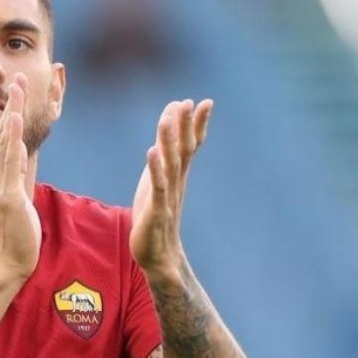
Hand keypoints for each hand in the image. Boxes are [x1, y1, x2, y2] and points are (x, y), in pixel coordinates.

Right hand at [0, 73, 41, 282]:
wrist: (11, 261)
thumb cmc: (17, 233)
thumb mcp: (17, 197)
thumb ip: (17, 176)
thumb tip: (19, 154)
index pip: (6, 137)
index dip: (12, 112)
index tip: (18, 89)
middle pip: (4, 133)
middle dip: (12, 104)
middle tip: (17, 77)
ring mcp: (0, 185)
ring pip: (6, 142)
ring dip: (11, 114)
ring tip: (16, 90)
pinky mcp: (8, 196)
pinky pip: (10, 163)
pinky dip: (11, 139)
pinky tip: (14, 121)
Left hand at [130, 99, 211, 281]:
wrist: (159, 256)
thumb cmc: (156, 217)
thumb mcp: (159, 184)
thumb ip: (164, 160)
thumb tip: (168, 139)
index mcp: (178, 176)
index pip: (191, 146)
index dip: (198, 125)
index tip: (206, 102)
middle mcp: (176, 183)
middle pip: (183, 150)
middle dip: (186, 125)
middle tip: (189, 101)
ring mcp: (167, 197)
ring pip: (170, 164)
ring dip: (169, 140)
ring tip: (167, 118)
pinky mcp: (156, 211)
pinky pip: (157, 187)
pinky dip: (155, 169)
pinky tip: (151, 152)